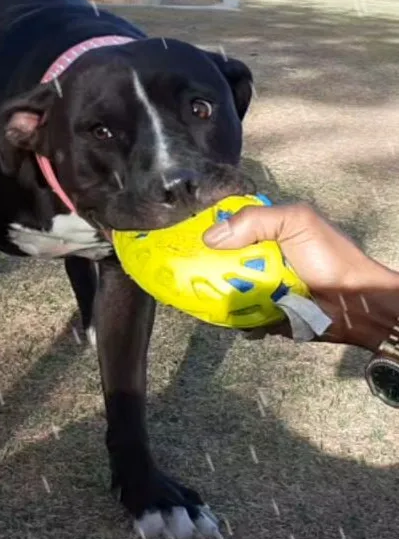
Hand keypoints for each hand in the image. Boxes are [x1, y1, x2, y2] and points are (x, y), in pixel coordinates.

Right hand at [204, 203, 398, 350]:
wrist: (356, 304)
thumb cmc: (330, 257)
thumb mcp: (296, 222)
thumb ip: (254, 221)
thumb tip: (210, 237)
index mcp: (268, 231)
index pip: (228, 227)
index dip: (206, 232)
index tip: (183, 241)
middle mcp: (261, 258)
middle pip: (221, 262)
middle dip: (204, 268)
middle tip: (186, 274)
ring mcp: (262, 288)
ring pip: (227, 290)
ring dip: (217, 294)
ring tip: (201, 297)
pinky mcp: (266, 315)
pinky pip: (240, 316)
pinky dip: (234, 318)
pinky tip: (230, 316)